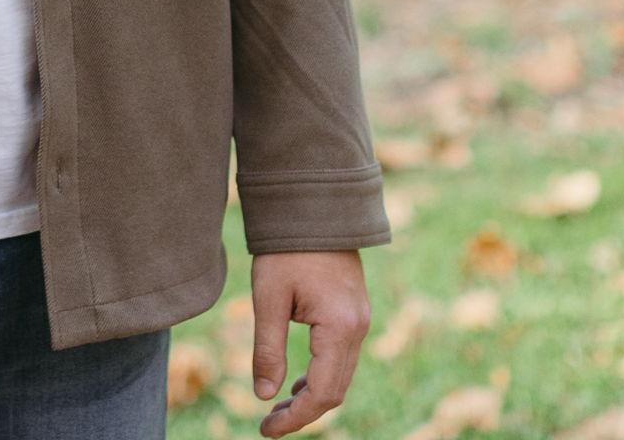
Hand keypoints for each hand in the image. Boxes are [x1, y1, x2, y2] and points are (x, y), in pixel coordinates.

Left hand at [250, 250, 369, 436]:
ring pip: (340, 376)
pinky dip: (320, 375)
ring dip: (312, 396)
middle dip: (303, 413)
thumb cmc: (286, 248)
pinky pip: (342, 357)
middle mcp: (358, 328)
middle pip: (335, 391)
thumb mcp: (269, 297)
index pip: (321, 393)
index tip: (266, 430)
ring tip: (278, 407)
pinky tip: (297, 380)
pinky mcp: (354, 312)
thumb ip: (267, 349)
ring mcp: (360, 320)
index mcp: (339, 327)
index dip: (295, 419)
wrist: (314, 205)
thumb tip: (264, 396)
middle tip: (269, 424)